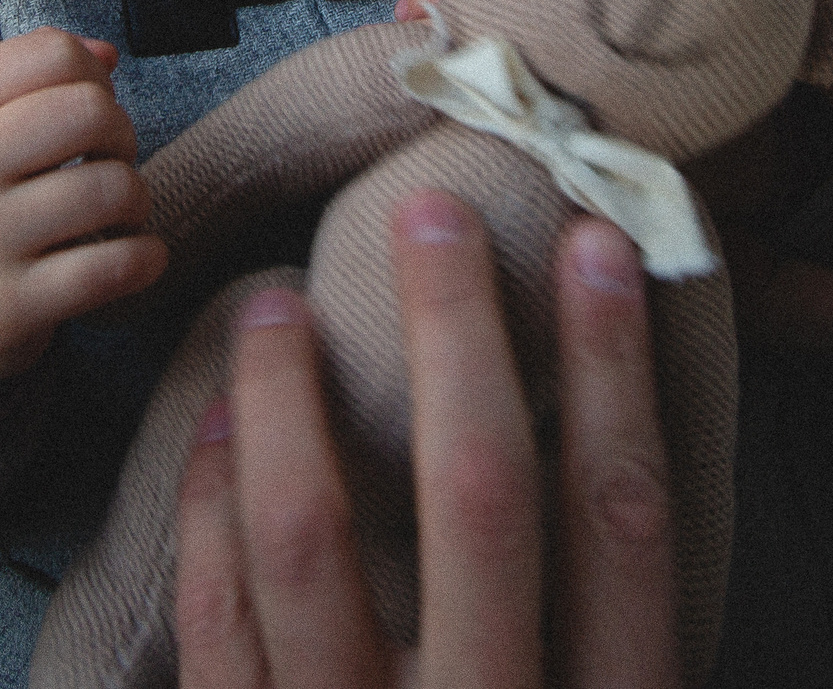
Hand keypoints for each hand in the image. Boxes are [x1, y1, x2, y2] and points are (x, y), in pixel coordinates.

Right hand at [0, 27, 166, 404]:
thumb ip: (39, 71)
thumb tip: (108, 55)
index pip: (55, 52)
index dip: (93, 79)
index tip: (85, 116)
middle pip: (92, 111)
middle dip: (122, 135)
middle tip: (106, 164)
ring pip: (114, 188)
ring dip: (137, 202)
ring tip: (114, 215)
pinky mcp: (11, 305)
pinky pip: (118, 265)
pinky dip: (146, 257)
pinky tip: (132, 256)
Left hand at [176, 193, 678, 688]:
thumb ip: (599, 619)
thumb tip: (583, 422)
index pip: (619, 517)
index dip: (611, 368)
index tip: (596, 241)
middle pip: (477, 493)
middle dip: (454, 331)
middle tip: (428, 210)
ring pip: (310, 541)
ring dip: (287, 399)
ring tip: (274, 305)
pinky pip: (218, 622)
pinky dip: (212, 508)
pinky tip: (216, 429)